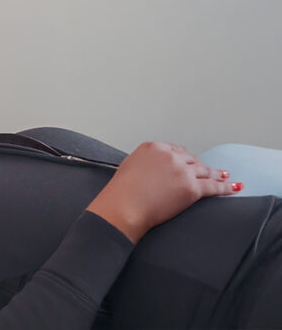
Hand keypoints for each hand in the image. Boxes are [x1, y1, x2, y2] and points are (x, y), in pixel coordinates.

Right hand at [86, 141, 240, 242]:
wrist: (124, 206)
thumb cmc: (121, 191)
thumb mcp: (129, 166)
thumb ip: (145, 163)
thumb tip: (153, 170)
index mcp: (153, 147)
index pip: (176, 150)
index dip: (184, 158)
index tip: (189, 162)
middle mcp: (170, 156)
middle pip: (192, 159)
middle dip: (200, 166)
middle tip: (209, 171)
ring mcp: (182, 171)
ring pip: (205, 171)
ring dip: (217, 174)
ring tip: (224, 176)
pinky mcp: (192, 188)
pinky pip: (214, 187)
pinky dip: (226, 187)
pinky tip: (234, 187)